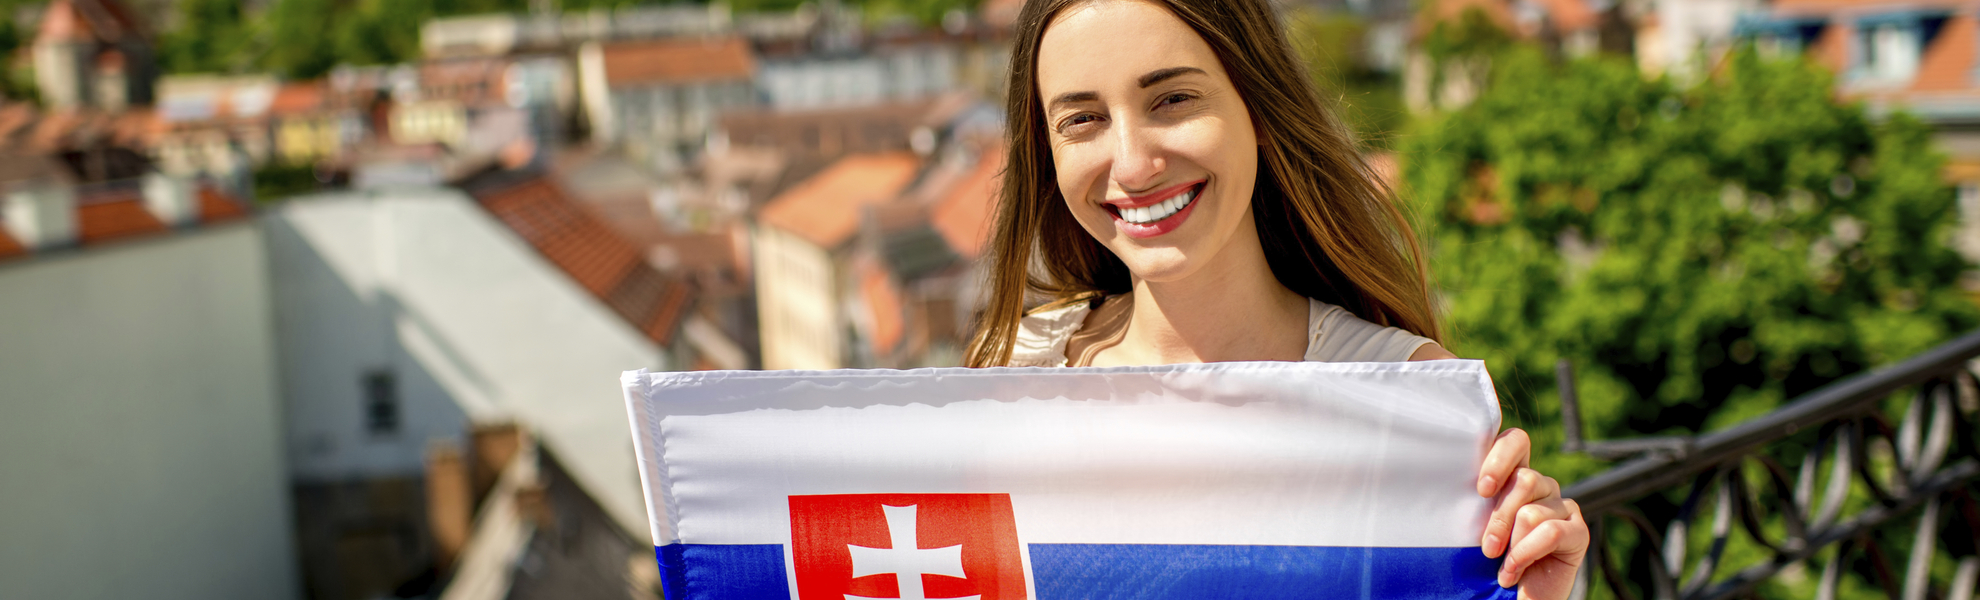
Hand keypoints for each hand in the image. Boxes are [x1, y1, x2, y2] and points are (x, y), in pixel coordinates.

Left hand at [1478, 428, 1589, 599]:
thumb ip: (1473, 503)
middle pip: (1524, 479)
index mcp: (1514, 476)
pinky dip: (1526, 555)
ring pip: (1532, 511)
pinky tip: (1514, 572)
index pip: (1516, 441)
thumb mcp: (1473, 527)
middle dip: (1499, 518)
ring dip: (1512, 545)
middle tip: (1487, 548)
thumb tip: (1448, 482)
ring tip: (1502, 566)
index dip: (1500, 457)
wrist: (1512, 598)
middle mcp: (1542, 486)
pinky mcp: (1579, 531)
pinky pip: (1551, 532)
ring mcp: (1564, 507)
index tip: (1482, 490)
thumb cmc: (1487, 562)